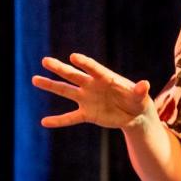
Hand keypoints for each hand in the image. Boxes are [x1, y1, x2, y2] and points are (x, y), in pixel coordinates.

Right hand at [32, 53, 152, 129]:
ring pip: (66, 91)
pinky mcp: (87, 113)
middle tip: (46, 61)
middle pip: (74, 76)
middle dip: (60, 68)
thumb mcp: (141, 97)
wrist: (135, 115)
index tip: (74, 57)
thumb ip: (140, 91)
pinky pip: (70, 118)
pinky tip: (44, 122)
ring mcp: (87, 99)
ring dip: (51, 85)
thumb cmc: (138, 100)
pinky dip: (59, 121)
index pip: (94, 69)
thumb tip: (144, 84)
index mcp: (106, 78)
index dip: (85, 64)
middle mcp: (93, 86)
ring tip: (35, 79)